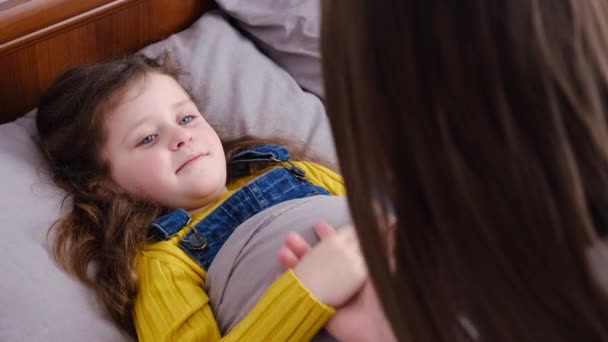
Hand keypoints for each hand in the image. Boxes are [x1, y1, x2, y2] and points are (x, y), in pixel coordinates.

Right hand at [279, 223, 395, 340]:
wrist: (380, 324)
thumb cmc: (384, 289)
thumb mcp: (383, 260)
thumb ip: (384, 239)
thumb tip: (391, 217)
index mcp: (357, 267)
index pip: (340, 246)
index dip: (329, 235)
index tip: (318, 224)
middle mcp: (342, 279)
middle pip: (318, 260)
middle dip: (303, 247)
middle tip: (290, 236)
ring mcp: (331, 293)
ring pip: (307, 274)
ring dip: (293, 261)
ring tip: (282, 252)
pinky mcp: (322, 308)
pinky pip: (302, 295)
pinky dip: (289, 285)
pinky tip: (278, 274)